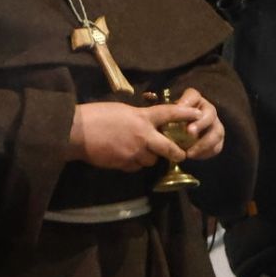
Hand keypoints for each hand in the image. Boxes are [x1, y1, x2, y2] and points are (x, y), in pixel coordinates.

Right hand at [68, 101, 199, 171]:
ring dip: (149, 156)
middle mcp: (143, 137)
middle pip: (168, 148)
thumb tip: (145, 123)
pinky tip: (124, 156)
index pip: (169, 114)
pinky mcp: (124, 164)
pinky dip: (134, 163)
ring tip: (139, 151)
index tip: (199, 114)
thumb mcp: (122, 110)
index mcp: (142, 118)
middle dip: (177, 152)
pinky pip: (135, 166)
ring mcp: (134, 153)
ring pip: (151, 160)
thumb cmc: (96, 115)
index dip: (186, 113)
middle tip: (180, 154)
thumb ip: (138, 117)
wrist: (77, 132)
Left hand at [171, 87, 224, 161]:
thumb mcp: (165, 115)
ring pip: (217, 132)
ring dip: (204, 143)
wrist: (175, 134)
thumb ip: (169, 114)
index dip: (187, 103)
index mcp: (194, 99)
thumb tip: (169, 119)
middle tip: (189, 133)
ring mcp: (215, 124)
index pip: (193, 95)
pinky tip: (194, 156)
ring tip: (189, 153)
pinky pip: (217, 147)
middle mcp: (207, 109)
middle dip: (200, 124)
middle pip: (210, 114)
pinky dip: (206, 153)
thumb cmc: (169, 122)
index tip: (179, 109)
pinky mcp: (217, 139)